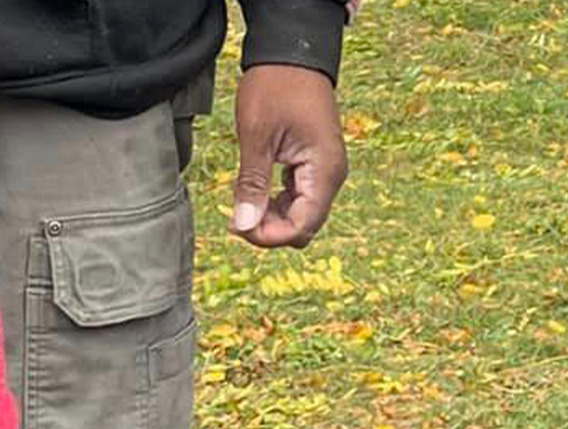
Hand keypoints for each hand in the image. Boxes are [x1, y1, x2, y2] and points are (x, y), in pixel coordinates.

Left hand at [230, 64, 348, 248]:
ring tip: (243, 203)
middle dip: (271, 230)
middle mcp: (331, 176)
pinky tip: (256, 193)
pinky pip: (300, 198)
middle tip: (236, 217)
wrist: (293, 53)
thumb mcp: (256, 136)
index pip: (302, 226)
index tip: (237, 227)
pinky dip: (278, 203)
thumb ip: (252, 184)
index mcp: (324, 171)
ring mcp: (325, 172)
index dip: (270, 236)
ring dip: (273, 217)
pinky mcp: (316, 165)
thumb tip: (244, 225)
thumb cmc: (276, 86)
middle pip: (305, 226)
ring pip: (302, 215)